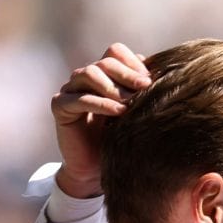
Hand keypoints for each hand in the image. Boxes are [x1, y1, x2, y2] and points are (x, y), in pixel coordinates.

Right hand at [50, 42, 150, 197]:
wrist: (96, 170)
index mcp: (104, 74)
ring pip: (90, 74)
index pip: (115, 52)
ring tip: (130, 102)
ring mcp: (71, 90)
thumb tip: (162, 73)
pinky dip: (101, 103)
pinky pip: (80, 99)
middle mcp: (85, 78)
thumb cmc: (120, 141)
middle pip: (105, 61)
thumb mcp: (136, 113)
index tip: (152, 80)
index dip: (132, 62)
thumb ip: (142, 93)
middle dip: (127, 73)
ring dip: (113, 87)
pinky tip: (118, 112)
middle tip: (146, 87)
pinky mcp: (60, 106)